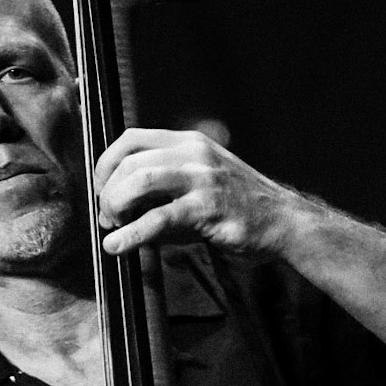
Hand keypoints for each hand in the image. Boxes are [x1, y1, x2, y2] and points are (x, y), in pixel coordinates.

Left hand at [94, 126, 292, 266]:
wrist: (284, 222)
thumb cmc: (237, 208)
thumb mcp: (197, 186)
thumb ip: (161, 191)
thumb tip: (117, 210)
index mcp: (188, 143)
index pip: (130, 139)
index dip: (105, 165)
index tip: (101, 191)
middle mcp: (193, 153)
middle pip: (129, 161)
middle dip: (108, 192)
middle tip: (108, 217)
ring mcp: (202, 178)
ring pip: (139, 181)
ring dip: (115, 206)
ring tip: (112, 228)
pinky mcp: (208, 208)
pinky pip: (159, 219)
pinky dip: (131, 234)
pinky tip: (117, 246)